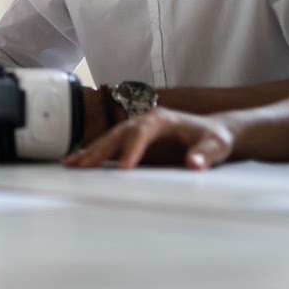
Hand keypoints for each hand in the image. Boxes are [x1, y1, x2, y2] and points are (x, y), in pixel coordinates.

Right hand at [64, 107, 235, 169]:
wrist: (213, 134)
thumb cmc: (215, 139)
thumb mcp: (217, 145)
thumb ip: (206, 154)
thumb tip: (194, 164)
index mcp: (161, 119)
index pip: (141, 132)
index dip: (131, 150)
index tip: (124, 169)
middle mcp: (144, 122)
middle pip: (117, 134)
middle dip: (100, 149)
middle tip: (84, 165)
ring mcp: (136, 133)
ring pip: (109, 140)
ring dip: (91, 152)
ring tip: (71, 165)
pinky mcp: (134, 145)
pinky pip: (111, 149)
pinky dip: (95, 156)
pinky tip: (78, 164)